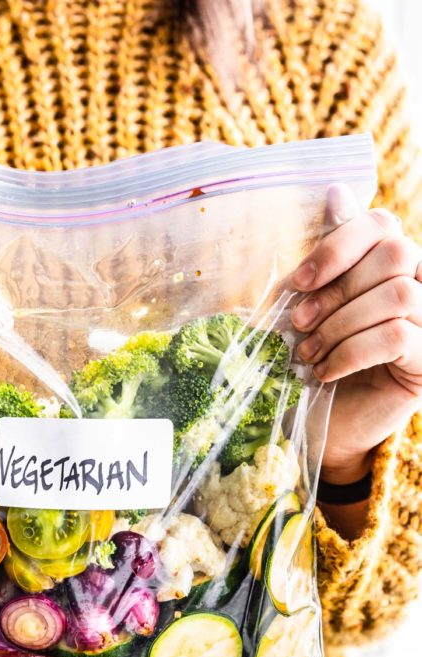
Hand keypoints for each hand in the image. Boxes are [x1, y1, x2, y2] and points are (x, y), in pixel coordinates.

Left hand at [291, 188, 421, 483]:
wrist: (326, 427)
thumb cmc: (319, 360)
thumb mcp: (318, 306)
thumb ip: (330, 256)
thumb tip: (337, 191)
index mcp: (394, 264)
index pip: (383, 223)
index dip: (338, 245)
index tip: (297, 282)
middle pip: (395, 255)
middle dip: (336, 289)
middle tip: (298, 323)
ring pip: (397, 296)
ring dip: (340, 324)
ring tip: (305, 354)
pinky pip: (396, 337)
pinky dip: (350, 352)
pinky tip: (324, 372)